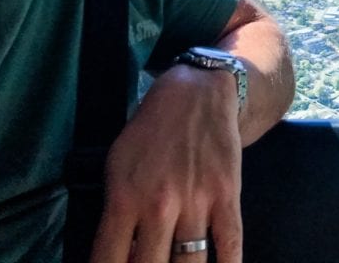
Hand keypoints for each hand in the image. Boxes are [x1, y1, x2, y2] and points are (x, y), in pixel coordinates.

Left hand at [88, 64, 242, 262]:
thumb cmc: (151, 130)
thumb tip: (118, 256)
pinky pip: (230, 245)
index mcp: (125, 198)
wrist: (198, 93)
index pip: (108, 261)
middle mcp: (160, 205)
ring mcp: (197, 202)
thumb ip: (115, 212)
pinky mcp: (228, 196)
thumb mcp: (117, 164)